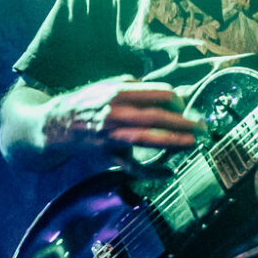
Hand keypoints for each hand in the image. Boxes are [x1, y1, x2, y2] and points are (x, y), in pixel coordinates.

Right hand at [44, 77, 203, 157]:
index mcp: (118, 92)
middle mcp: (116, 113)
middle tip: (202, 127)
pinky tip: (169, 172)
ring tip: (193, 143)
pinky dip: (151, 171)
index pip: (158, 93)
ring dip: (174, 142)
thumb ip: (137, 87)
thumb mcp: (109, 86)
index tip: (186, 106)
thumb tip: (171, 90)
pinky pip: (132, 166)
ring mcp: (111, 136)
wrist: (55, 124)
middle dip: (183, 122)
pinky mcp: (107, 155)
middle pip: (157, 117)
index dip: (178, 100)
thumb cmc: (87, 102)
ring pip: (147, 140)